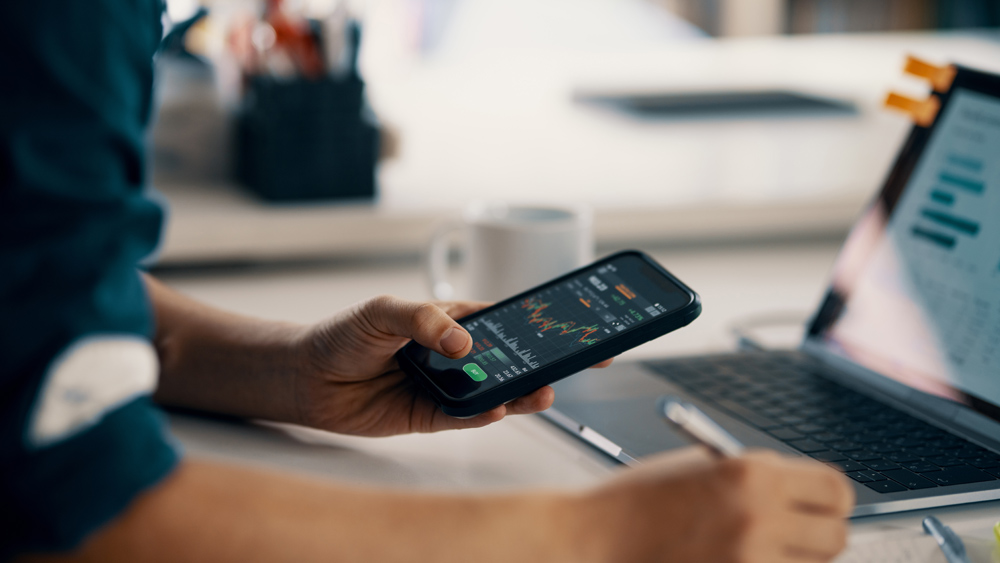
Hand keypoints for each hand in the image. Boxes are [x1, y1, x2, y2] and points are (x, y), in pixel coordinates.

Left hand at [293, 295, 611, 436]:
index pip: (506, 321)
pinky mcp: (432, 416)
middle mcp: (456, 355)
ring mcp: (447, 387)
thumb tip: (464, 343)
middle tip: (579, 362)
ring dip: (521, 392)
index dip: (540, 323)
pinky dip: (484, 414)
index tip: (574, 325)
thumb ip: (425, 322)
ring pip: (495, 391)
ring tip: (543, 391)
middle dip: (545, 362)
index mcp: (453, 321)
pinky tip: (499, 408)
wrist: (308, 377)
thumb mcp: (385, 311)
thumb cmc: (345, 334)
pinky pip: (465, 417)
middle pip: (510, 359)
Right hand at [574, 447, 854, 562]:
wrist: (594, 538)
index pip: (836, 490)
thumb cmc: (636, 500)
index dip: (829, 499)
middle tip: (793, 533)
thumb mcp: (699, 468)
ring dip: (792, 560)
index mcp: (751, 474)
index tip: (819, 505)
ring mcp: (750, 561)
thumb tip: (802, 498)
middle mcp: (759, 517)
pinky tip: (733, 560)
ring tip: (753, 549)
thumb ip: (754, 479)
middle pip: (836, 537)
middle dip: (818, 535)